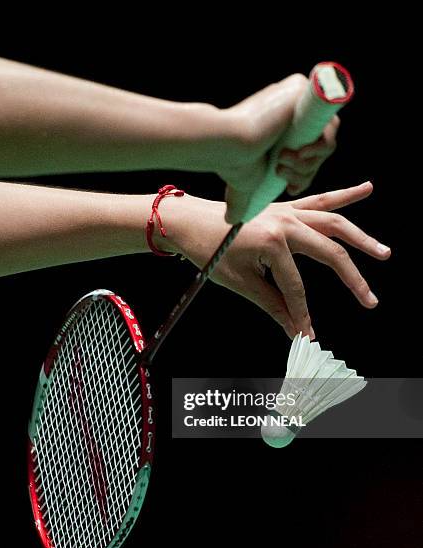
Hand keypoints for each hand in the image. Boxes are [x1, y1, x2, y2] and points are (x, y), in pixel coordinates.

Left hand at [164, 182, 390, 339]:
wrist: (186, 220)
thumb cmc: (208, 249)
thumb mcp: (239, 282)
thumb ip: (272, 304)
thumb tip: (295, 330)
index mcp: (271, 242)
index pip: (296, 287)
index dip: (302, 314)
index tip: (308, 335)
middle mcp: (285, 222)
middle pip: (329, 253)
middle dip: (352, 279)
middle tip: (370, 301)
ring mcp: (287, 210)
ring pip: (333, 222)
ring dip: (360, 238)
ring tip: (383, 253)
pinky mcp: (285, 206)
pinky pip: (319, 200)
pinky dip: (343, 195)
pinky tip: (366, 189)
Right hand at [217, 74, 339, 223]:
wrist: (228, 144)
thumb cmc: (234, 163)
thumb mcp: (247, 184)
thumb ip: (243, 198)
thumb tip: (231, 219)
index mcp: (280, 130)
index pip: (308, 155)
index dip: (303, 175)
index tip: (289, 187)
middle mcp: (289, 112)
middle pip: (319, 150)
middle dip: (304, 170)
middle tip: (280, 171)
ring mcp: (296, 99)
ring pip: (325, 140)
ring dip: (307, 160)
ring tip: (282, 160)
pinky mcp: (302, 90)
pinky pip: (328, 122)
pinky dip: (318, 144)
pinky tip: (296, 151)